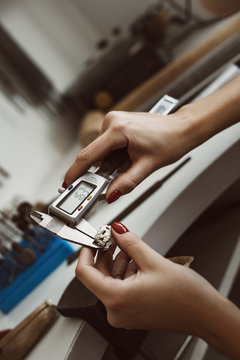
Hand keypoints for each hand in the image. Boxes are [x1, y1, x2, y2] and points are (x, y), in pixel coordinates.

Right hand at [64, 111, 188, 201]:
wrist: (182, 128)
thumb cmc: (170, 140)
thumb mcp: (147, 166)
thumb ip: (126, 183)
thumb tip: (110, 194)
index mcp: (118, 130)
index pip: (88, 155)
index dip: (76, 172)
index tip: (68, 184)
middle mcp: (113, 122)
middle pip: (96, 154)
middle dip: (103, 170)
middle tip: (116, 179)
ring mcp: (115, 121)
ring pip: (103, 151)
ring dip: (112, 163)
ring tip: (132, 162)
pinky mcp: (118, 124)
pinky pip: (109, 145)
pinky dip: (115, 156)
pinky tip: (130, 157)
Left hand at [76, 222, 239, 358]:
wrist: (205, 314)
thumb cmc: (185, 297)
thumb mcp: (153, 261)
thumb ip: (130, 243)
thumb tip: (117, 230)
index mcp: (116, 299)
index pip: (85, 272)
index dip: (86, 252)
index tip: (92, 240)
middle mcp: (117, 310)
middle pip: (99, 275)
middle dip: (107, 254)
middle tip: (114, 237)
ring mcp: (125, 313)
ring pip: (112, 280)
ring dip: (119, 261)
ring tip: (130, 247)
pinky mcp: (133, 312)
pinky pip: (122, 288)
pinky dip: (126, 272)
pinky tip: (137, 260)